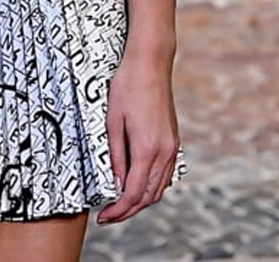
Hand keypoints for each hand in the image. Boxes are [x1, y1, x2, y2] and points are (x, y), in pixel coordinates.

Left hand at [96, 49, 180, 224]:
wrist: (150, 63)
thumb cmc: (128, 86)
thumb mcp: (113, 120)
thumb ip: (116, 155)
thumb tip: (116, 184)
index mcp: (147, 149)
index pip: (133, 194)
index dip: (118, 210)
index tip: (104, 216)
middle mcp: (164, 152)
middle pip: (148, 197)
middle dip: (129, 210)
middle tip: (109, 215)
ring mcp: (172, 147)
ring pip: (159, 188)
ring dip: (141, 201)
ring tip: (121, 203)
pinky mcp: (173, 141)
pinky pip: (165, 174)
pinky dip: (152, 187)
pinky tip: (138, 184)